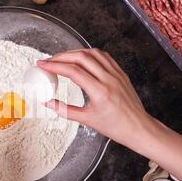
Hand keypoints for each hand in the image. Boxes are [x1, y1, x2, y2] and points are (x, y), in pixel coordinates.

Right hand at [37, 49, 155, 149]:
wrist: (139, 128)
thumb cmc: (115, 127)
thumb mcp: (87, 120)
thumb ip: (64, 110)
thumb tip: (47, 103)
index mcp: (99, 92)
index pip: (73, 71)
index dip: (54, 66)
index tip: (43, 65)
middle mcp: (109, 79)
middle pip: (81, 57)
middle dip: (61, 56)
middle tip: (49, 60)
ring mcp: (116, 74)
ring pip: (93, 53)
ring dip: (75, 52)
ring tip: (63, 58)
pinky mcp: (121, 73)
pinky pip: (104, 56)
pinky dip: (89, 54)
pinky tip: (81, 58)